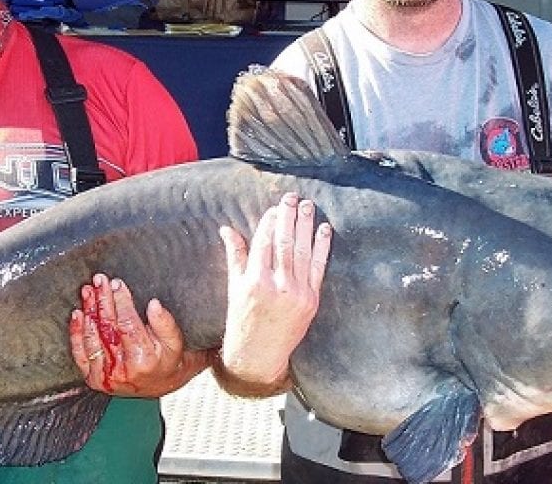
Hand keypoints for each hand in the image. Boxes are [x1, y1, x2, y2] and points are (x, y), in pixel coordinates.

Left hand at [69, 274, 210, 396]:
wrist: (161, 385)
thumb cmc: (168, 361)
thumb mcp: (175, 342)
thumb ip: (166, 324)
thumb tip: (154, 305)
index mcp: (143, 361)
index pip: (127, 325)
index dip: (121, 302)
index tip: (117, 284)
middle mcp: (122, 371)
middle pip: (108, 328)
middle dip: (103, 301)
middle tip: (100, 281)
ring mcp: (105, 376)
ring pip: (92, 338)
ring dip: (89, 311)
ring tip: (88, 291)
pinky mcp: (93, 378)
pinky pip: (80, 353)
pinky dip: (77, 333)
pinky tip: (78, 314)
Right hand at [217, 192, 330, 391]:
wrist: (259, 355)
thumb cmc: (242, 320)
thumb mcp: (234, 287)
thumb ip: (235, 256)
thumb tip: (227, 229)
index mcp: (254, 281)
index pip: (264, 242)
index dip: (270, 222)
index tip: (275, 207)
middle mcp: (276, 286)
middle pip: (284, 243)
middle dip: (289, 217)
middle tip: (293, 198)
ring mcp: (296, 293)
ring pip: (302, 252)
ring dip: (306, 226)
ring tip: (308, 206)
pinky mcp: (311, 301)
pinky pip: (318, 269)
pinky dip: (322, 248)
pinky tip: (324, 230)